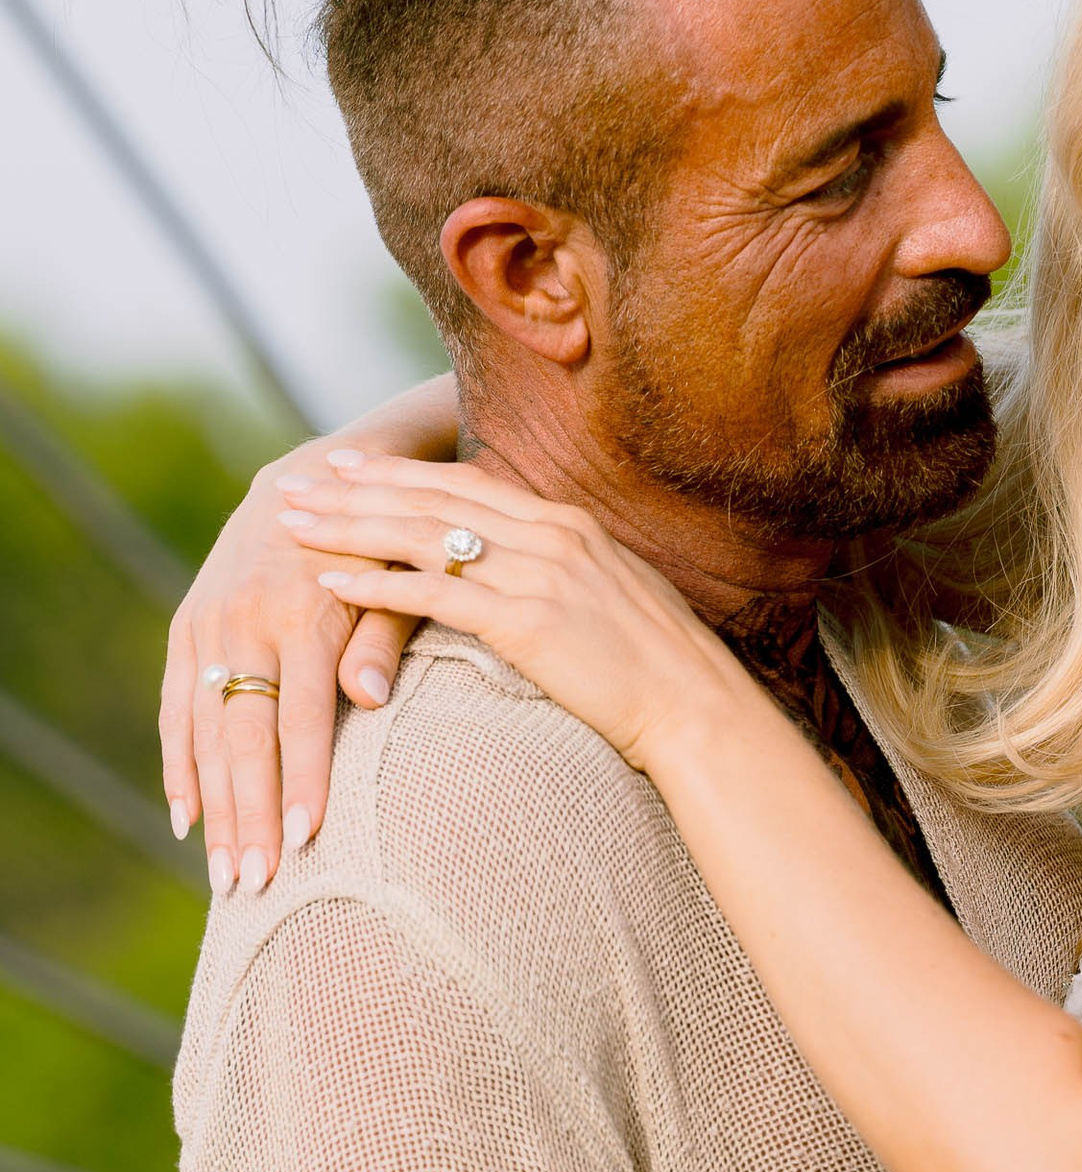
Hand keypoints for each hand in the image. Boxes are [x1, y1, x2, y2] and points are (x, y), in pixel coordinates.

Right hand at [160, 386, 457, 888]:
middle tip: (257, 887)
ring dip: (213, 811)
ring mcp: (208, 628)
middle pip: (242, 737)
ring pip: (202, 734)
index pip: (302, 716)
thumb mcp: (396, 579)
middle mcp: (244, 622)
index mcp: (301, 613)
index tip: (309, 842)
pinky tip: (189, 823)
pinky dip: (180, 769)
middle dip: (249, 817)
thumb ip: (385, 637)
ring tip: (226, 877)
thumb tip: (373, 700)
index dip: (303, 780)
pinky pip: (175, 711)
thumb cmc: (378, 546)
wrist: (311, 482)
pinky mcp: (186, 631)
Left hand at [274, 459, 735, 772]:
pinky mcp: (527, 623)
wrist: (697, 708)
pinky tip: (330, 585)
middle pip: (432, 498)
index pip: (465, 483)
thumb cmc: (660, 668)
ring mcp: (539, 575)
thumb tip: (533, 569)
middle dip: (356, 489)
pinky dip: (377, 588)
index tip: (346, 464)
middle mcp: (550, 535)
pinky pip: (436, 596)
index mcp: (568, 525)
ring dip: (350, 527)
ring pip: (422, 536)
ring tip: (294, 525)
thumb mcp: (612, 597)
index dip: (400, 471)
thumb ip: (565, 571)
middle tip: (295, 481)